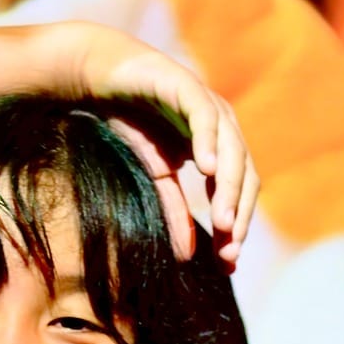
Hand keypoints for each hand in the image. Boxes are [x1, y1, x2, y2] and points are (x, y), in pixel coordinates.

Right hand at [38, 21, 258, 260]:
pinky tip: (206, 169)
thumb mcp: (154, 175)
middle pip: (244, 175)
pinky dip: (208, 142)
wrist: (100, 80)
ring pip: (231, 150)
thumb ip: (174, 208)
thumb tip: (187, 256)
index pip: (239, 193)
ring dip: (229, 188)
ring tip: (224, 221)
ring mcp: (208, 105)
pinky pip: (204, 117)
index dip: (237, 226)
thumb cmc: (130, 124)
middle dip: (238, 214)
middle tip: (229, 249)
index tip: (228, 263)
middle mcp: (222, 127)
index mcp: (219, 148)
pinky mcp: (188, 86)